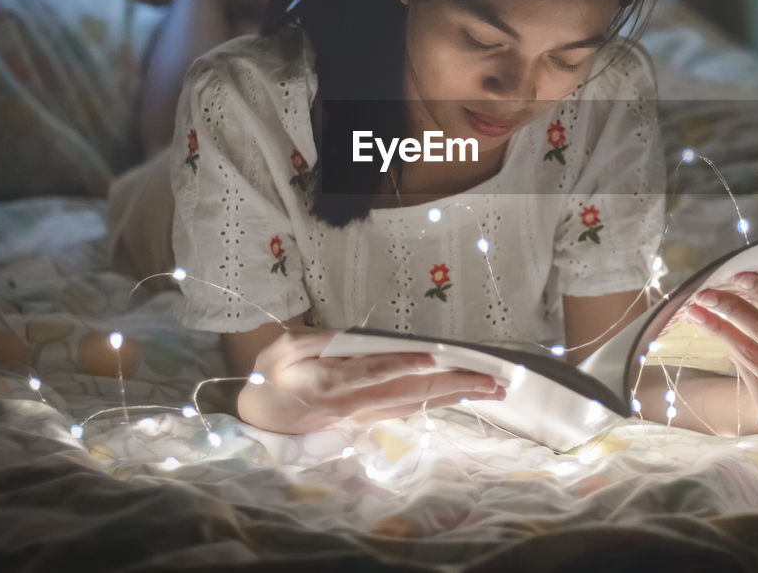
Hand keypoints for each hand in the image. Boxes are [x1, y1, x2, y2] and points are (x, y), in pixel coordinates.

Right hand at [242, 328, 506, 433]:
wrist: (265, 415)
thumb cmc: (277, 373)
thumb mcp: (289, 347)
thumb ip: (325, 341)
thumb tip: (365, 338)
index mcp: (330, 382)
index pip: (373, 372)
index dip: (402, 365)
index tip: (432, 359)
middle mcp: (355, 404)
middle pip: (410, 393)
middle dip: (453, 385)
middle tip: (492, 380)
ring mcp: (366, 415)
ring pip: (418, 404)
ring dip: (456, 397)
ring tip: (491, 389)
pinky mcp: (372, 418)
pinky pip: (411, 409)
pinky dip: (440, 402)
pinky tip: (462, 396)